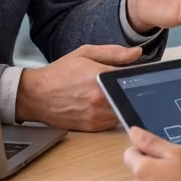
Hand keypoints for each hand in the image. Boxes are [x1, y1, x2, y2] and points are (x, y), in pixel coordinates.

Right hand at [16, 44, 142, 130]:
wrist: (36, 95)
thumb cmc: (59, 73)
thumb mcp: (85, 53)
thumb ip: (113, 52)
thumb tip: (137, 53)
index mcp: (99, 77)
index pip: (130, 76)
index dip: (138, 74)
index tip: (143, 73)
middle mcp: (99, 99)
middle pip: (128, 95)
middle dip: (130, 90)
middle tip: (129, 84)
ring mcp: (96, 115)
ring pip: (122, 109)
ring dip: (122, 103)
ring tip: (113, 94)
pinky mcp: (92, 128)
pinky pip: (112, 121)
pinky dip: (112, 113)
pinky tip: (104, 105)